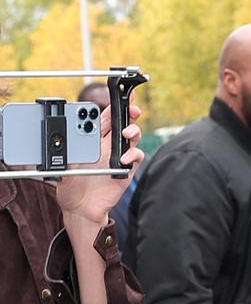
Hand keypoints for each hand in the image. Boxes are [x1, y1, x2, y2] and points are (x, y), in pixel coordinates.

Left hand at [55, 104, 143, 233]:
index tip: (118, 95)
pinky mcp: (127, 170)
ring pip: (132, 137)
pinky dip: (133, 155)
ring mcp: (118, 156)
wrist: (80, 208)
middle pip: (122, 123)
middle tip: (132, 108)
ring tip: (127, 133)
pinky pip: (135, 157)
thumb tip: (63, 142)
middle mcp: (107, 146)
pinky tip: (123, 160)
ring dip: (133, 131)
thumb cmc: (69, 186)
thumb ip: (66, 153)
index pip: (103, 118)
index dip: (112, 106)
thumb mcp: (62, 166)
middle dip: (129, 112)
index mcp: (91, 140)